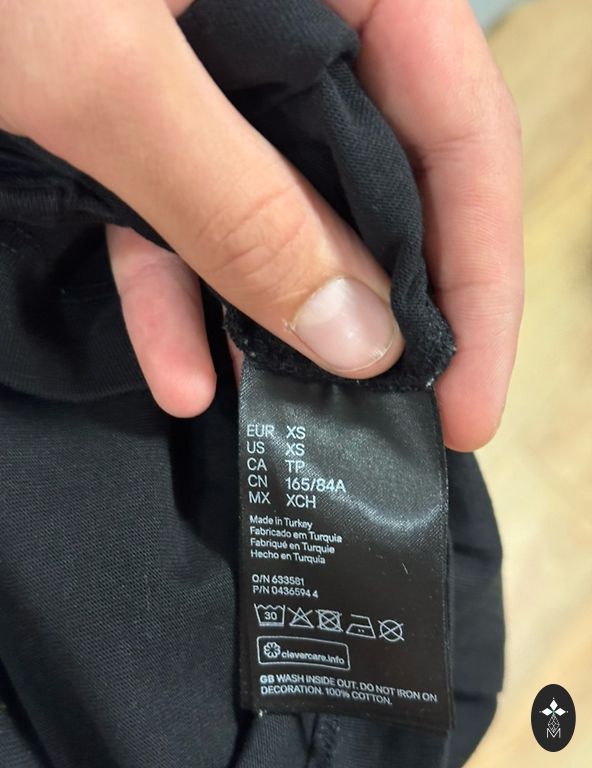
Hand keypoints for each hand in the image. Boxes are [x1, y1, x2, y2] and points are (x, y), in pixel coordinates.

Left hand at [0, 0, 521, 450]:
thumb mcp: (99, 66)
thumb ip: (237, 203)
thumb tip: (359, 333)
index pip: (458, 123)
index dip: (480, 272)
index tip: (470, 398)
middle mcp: (291, 7)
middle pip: (380, 176)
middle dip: (388, 306)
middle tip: (407, 417)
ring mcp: (209, 64)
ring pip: (279, 208)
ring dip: (277, 318)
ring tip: (305, 416)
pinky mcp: (136, 105)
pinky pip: (184, 211)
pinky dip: (178, 291)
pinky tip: (180, 372)